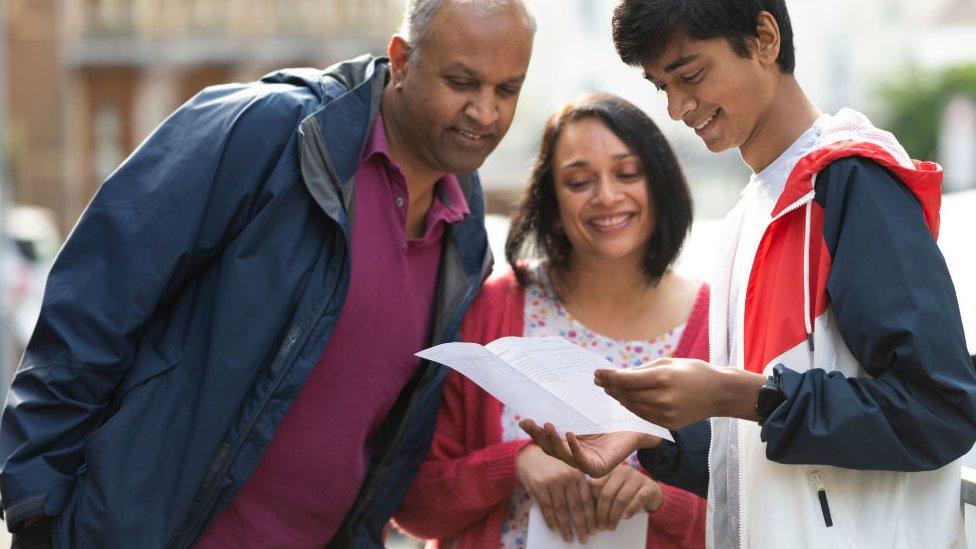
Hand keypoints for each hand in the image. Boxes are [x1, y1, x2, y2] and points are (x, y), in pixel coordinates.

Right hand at [516, 444, 596, 542]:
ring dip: (565, 527)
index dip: (591, 517)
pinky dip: (551, 520)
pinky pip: (546, 508)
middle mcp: (567, 477)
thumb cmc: (552, 463)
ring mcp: (553, 482)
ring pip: (561, 511)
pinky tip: (554, 528)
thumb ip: (577, 485)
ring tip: (568, 537)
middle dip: (581, 526)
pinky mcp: (539, 486)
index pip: (587, 500)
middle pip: (576, 508)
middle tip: (584, 539)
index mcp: (578, 473)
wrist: (529, 452)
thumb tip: (586, 511)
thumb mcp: (568, 469)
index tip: (594, 529)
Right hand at [519, 419, 659, 477]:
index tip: (523, 419)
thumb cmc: (613, 416)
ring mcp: (586, 464)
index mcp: (570, 444)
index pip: (547, 440)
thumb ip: (569, 407)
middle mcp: (575, 456)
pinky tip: (569, 434)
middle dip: (538, 436)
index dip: (534, 431)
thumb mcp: (586, 411)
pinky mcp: (598, 469)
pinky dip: (574, 448)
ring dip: (552, 441)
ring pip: (563, 455)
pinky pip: (582, 460)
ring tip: (546, 425)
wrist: (639, 424)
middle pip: (551, 448)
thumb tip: (547, 387)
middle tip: (528, 422)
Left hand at [589, 465, 662, 530]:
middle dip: (602, 513)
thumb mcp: (612, 489)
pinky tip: (625, 518)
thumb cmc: (626, 492)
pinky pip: (637, 499)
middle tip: (602, 527)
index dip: (592, 502)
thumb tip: (586, 511)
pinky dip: (630, 510)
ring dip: (614, 516)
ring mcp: (636, 477)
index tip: (591, 517)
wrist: (651, 491)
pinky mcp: (648, 487)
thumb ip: (600, 495)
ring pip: (621, 499)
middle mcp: (622, 471)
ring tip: (611, 527)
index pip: (596, 485)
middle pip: (607, 494)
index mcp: (610, 470)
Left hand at [595, 358, 763, 428]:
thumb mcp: (667, 363)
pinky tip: (625, 399)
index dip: (609, 376)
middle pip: (626, 394)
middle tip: (598, 380)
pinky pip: (643, 415)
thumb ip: (642, 370)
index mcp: (662, 378)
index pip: (626, 379)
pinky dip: (632, 407)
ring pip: (632, 406)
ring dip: (618, 398)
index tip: (597, 372)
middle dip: (610, 387)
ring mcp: (665, 414)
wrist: (719, 393)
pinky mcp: (668, 424)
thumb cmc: (693, 372)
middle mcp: (663, 398)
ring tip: (609, 389)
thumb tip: (618, 376)